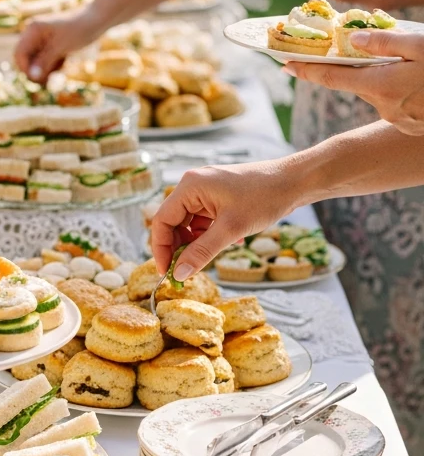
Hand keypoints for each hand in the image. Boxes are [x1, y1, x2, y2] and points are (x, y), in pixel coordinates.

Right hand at [14, 11, 99, 82]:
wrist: (97, 20)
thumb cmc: (80, 30)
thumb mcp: (61, 47)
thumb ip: (44, 61)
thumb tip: (31, 76)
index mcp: (32, 29)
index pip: (19, 55)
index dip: (26, 70)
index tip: (40, 80)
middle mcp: (33, 33)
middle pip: (25, 60)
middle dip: (37, 71)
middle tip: (52, 78)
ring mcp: (40, 39)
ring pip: (35, 63)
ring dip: (47, 69)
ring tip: (62, 64)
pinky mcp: (48, 45)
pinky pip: (44, 62)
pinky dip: (52, 66)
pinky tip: (63, 61)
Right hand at [150, 162, 297, 279]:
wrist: (294, 181)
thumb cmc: (263, 198)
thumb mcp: (231, 230)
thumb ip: (202, 252)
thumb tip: (179, 274)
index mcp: (190, 187)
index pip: (162, 221)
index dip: (161, 249)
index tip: (166, 272)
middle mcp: (193, 185)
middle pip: (174, 222)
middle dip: (180, 247)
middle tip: (187, 270)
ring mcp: (206, 190)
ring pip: (190, 223)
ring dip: (198, 242)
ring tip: (217, 252)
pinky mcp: (218, 195)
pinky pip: (204, 219)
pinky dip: (212, 234)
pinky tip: (232, 240)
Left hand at [284, 28, 423, 135]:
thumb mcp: (422, 46)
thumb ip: (386, 42)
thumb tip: (353, 38)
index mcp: (382, 84)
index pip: (332, 77)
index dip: (307, 70)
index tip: (286, 65)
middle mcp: (385, 107)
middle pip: (358, 83)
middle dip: (357, 67)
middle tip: (364, 50)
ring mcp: (399, 120)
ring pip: (378, 93)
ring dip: (382, 79)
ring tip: (403, 65)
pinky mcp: (411, 127)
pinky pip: (395, 105)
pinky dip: (398, 92)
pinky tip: (416, 84)